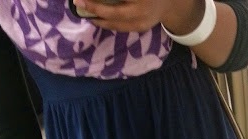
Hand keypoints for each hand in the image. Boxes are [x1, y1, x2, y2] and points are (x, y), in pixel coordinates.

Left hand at [73, 0, 203, 34]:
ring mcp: (141, 22)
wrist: (169, 3)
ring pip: (115, 23)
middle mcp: (141, 11)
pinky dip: (107, 22)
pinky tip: (97, 17)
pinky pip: (120, 26)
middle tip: (78, 2)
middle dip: (95, 8)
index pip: (117, 2)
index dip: (100, 2)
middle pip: (114, 12)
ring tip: (84, 11)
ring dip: (98, 18)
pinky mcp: (140, 28)